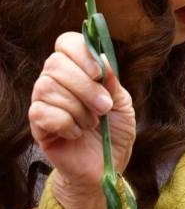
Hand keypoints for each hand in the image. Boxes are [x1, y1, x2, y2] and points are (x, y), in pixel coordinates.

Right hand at [29, 32, 135, 208]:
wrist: (106, 165)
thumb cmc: (114, 132)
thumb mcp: (123, 104)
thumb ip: (112, 82)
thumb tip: (102, 59)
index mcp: (78, 71)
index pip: (66, 43)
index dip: (81, 52)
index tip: (99, 73)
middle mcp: (56, 81)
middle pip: (56, 64)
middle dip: (85, 87)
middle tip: (104, 108)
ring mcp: (43, 102)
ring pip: (48, 88)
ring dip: (78, 108)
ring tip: (92, 123)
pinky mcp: (37, 125)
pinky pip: (42, 112)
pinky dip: (66, 123)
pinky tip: (76, 133)